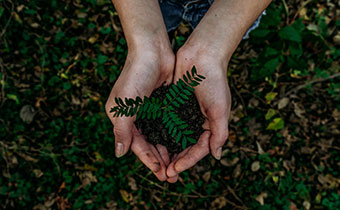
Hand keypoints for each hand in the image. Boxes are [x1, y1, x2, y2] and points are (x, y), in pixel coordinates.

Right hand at [105, 46, 174, 180]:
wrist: (152, 50)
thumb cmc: (135, 75)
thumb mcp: (125, 105)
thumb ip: (122, 130)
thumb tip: (119, 154)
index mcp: (122, 118)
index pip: (136, 145)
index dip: (148, 160)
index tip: (160, 173)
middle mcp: (135, 116)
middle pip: (148, 144)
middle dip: (159, 160)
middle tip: (172, 176)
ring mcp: (149, 110)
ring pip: (159, 137)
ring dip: (168, 151)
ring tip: (178, 166)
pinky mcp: (162, 104)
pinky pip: (168, 125)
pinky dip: (174, 136)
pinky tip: (182, 146)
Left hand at [166, 41, 230, 181]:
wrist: (201, 55)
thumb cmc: (214, 81)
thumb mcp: (220, 109)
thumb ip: (219, 133)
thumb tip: (216, 156)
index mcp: (210, 125)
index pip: (199, 149)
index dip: (188, 161)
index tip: (175, 169)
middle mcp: (197, 121)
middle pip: (186, 147)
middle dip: (176, 160)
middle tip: (164, 174)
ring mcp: (184, 114)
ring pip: (174, 138)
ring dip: (167, 151)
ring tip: (157, 164)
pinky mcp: (173, 105)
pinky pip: (166, 123)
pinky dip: (160, 133)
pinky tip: (151, 142)